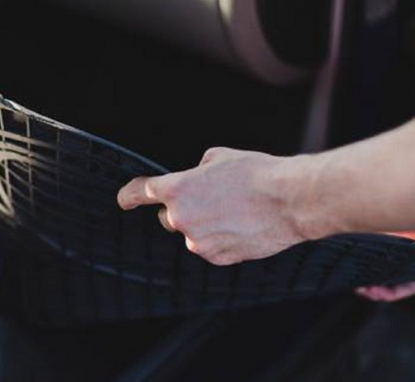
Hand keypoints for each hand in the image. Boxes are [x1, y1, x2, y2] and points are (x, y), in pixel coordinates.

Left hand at [117, 148, 306, 265]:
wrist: (290, 200)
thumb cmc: (257, 174)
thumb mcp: (219, 157)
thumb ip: (196, 170)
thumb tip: (195, 178)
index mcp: (177, 189)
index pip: (140, 193)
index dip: (128, 196)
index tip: (124, 200)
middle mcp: (181, 218)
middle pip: (167, 217)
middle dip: (182, 209)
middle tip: (210, 199)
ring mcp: (198, 242)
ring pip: (191, 233)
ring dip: (204, 224)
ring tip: (235, 210)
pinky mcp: (217, 258)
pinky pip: (210, 247)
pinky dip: (220, 238)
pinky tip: (241, 225)